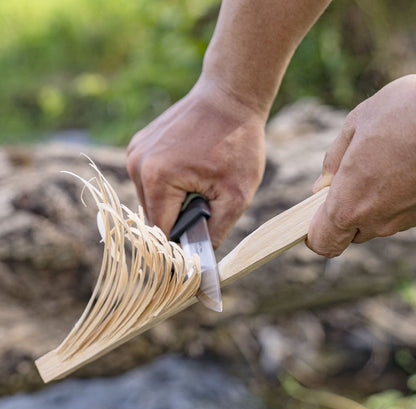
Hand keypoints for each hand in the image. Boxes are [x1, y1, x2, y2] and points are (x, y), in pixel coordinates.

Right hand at [127, 79, 265, 247]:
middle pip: (153, 217)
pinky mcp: (139, 145)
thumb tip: (197, 261)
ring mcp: (135, 152)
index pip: (161, 232)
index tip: (194, 250)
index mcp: (157, 178)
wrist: (229, 96)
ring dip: (172, 202)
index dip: (178, 246)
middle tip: (206, 205)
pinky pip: (149, 179)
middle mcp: (138, 165)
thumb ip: (214, 233)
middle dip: (178, 220)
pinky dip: (167, 185)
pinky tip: (189, 169)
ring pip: (150, 199)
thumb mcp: (236, 195)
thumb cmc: (238, 143)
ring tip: (199, 183)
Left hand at [307, 74, 415, 256]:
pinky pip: (397, 213)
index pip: (323, 242)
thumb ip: (333, 160)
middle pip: (348, 232)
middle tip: (347, 180)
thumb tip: (321, 186)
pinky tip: (400, 168)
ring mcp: (404, 220)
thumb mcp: (355, 126)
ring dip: (369, 203)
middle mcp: (376, 221)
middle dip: (342, 213)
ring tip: (379, 165)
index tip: (314, 214)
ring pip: (374, 222)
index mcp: (348, 205)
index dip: (314, 233)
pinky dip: (392, 198)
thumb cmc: (402, 111)